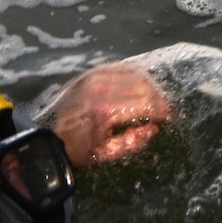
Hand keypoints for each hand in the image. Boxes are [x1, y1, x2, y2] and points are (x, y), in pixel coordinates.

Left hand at [48, 62, 172, 168]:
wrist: (52, 138)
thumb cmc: (81, 150)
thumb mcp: (108, 154)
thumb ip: (134, 141)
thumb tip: (154, 128)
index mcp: (105, 111)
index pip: (146, 104)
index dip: (162, 111)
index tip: (168, 118)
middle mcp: (102, 89)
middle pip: (145, 86)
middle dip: (159, 99)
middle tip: (163, 111)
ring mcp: (96, 77)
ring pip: (136, 74)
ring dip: (150, 86)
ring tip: (154, 100)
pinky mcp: (93, 72)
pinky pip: (123, 68)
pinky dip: (136, 77)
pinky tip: (141, 88)